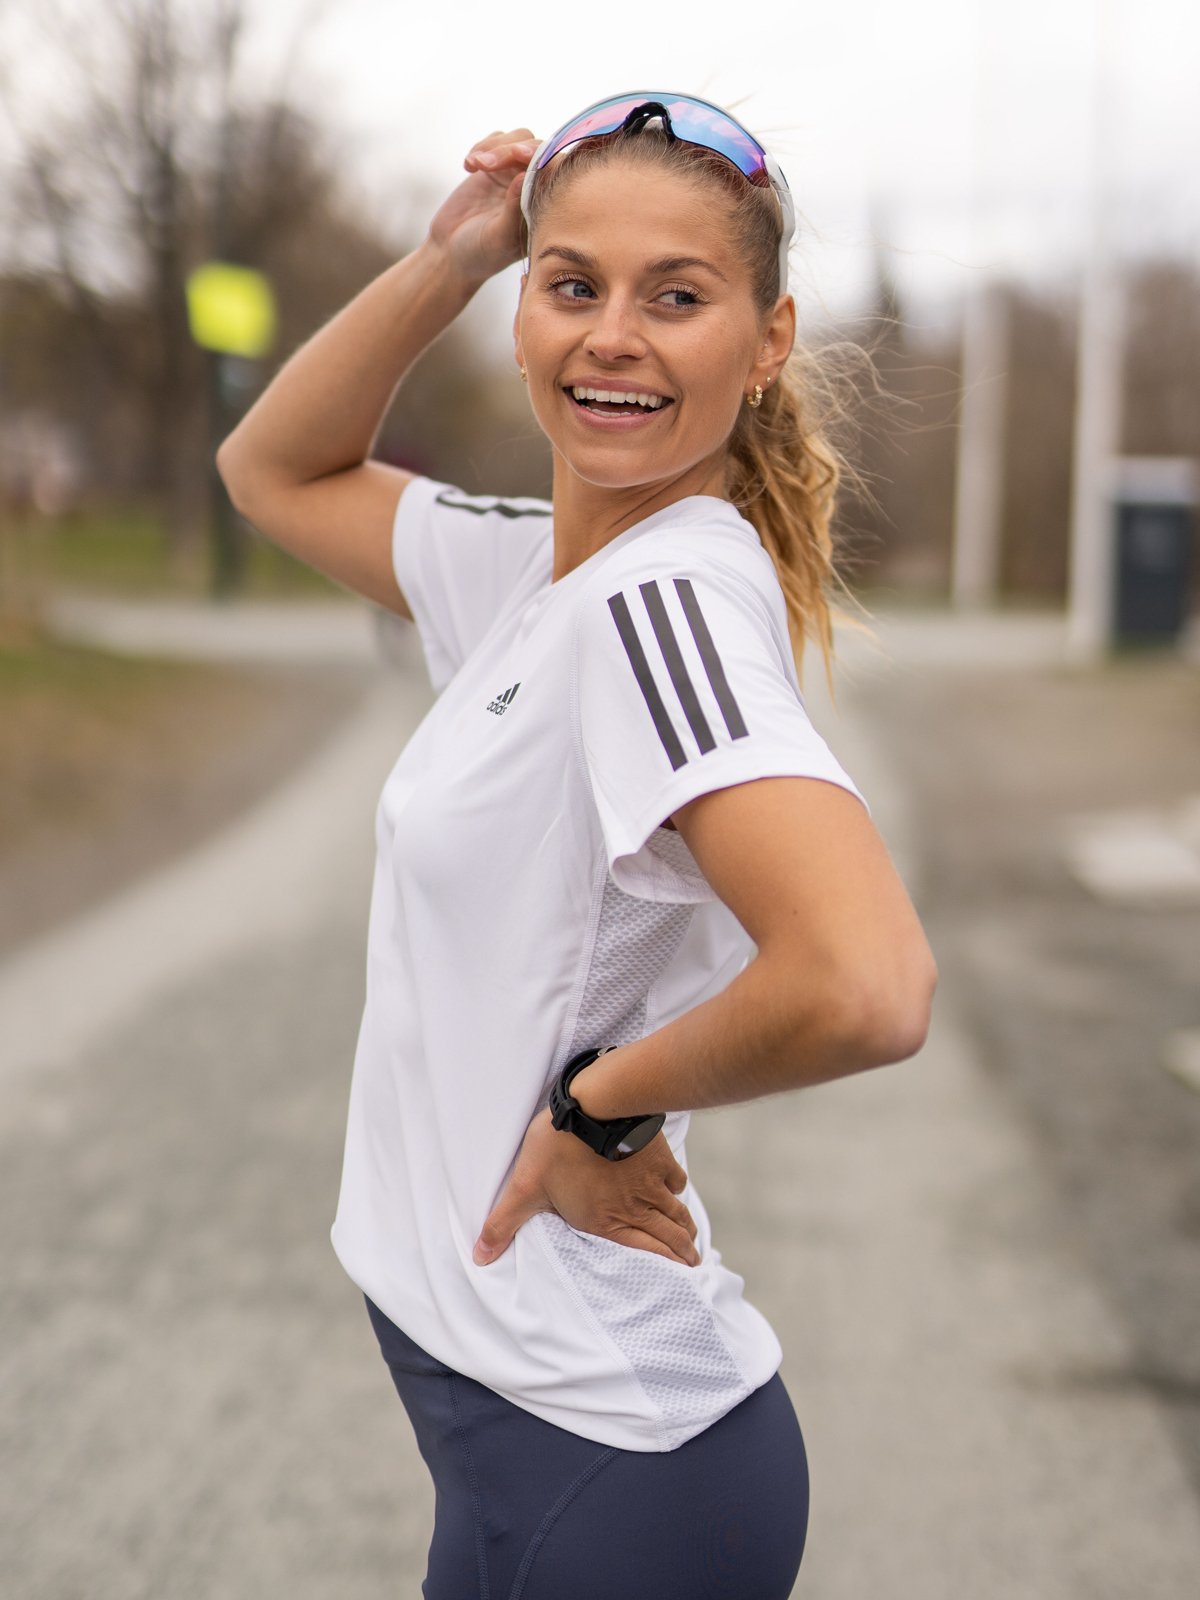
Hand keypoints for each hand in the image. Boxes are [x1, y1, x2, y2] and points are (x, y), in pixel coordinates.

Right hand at [426, 128, 537, 288]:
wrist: (450, 252)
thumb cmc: (480, 254)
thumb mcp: (498, 238)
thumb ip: (514, 210)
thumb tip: (525, 175)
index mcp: (544, 207)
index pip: (555, 170)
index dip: (540, 156)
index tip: (518, 156)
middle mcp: (534, 188)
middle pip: (536, 148)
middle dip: (511, 149)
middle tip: (486, 164)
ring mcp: (515, 175)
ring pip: (519, 139)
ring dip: (495, 146)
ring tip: (474, 164)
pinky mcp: (495, 167)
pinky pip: (497, 140)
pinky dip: (482, 146)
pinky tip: (468, 166)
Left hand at [473, 1107, 700, 1267]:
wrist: (595, 1104)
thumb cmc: (558, 1146)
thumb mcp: (524, 1186)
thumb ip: (504, 1224)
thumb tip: (480, 1257)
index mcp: (606, 1221)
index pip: (646, 1254)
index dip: (667, 1268)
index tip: (681, 1278)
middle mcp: (635, 1207)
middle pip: (670, 1237)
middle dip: (684, 1255)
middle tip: (693, 1265)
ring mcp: (650, 1182)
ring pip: (677, 1212)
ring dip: (686, 1228)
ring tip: (691, 1239)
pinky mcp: (659, 1156)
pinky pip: (676, 1180)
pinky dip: (678, 1190)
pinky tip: (675, 1190)